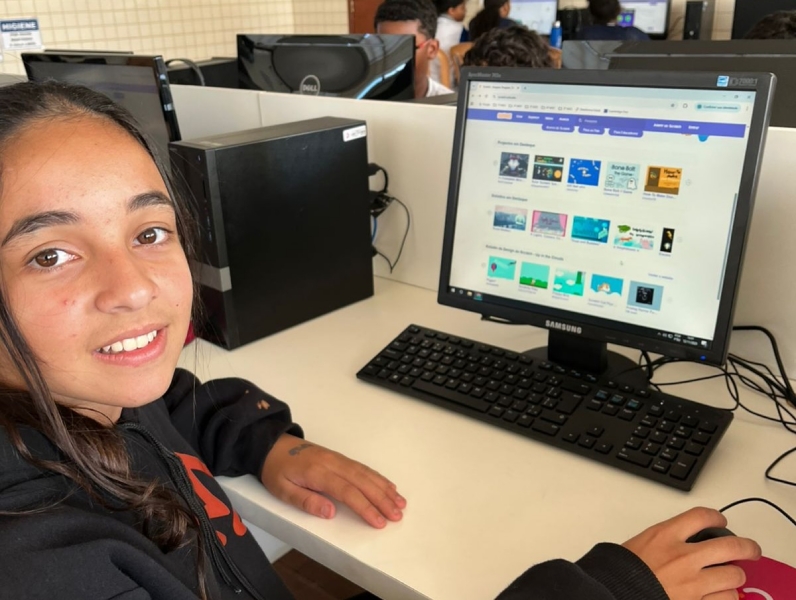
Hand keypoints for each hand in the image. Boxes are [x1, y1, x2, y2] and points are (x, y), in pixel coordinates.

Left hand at [260, 433, 405, 527]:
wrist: (273, 445)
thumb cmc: (276, 470)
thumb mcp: (282, 490)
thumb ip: (306, 501)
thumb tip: (330, 513)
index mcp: (318, 472)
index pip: (347, 492)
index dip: (365, 507)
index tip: (379, 521)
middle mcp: (332, 463)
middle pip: (362, 482)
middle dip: (382, 499)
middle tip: (397, 515)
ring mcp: (338, 459)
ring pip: (366, 473)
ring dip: (385, 488)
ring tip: (400, 503)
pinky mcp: (340, 458)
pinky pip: (363, 467)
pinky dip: (378, 477)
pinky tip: (389, 486)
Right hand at [622, 507, 761, 599]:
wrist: (614, 593)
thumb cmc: (622, 571)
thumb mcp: (641, 542)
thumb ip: (667, 539)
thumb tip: (687, 540)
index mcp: (665, 536)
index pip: (702, 516)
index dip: (716, 516)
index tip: (720, 520)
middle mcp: (683, 557)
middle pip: (730, 545)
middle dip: (747, 547)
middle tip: (751, 549)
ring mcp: (693, 583)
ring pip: (733, 576)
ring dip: (734, 576)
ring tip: (730, 577)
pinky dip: (726, 597)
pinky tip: (720, 594)